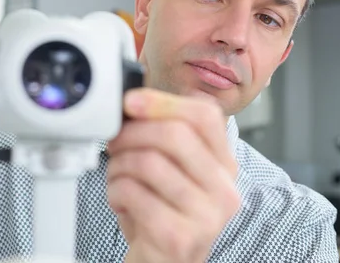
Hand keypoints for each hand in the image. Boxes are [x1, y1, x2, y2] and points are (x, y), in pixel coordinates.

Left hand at [106, 88, 240, 262]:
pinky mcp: (181, 237)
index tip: (131, 103)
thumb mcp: (170, 171)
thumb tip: (134, 104)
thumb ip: (162, 138)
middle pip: (175, 135)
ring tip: (117, 177)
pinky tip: (120, 200)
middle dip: (131, 133)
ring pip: (149, 162)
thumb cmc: (162, 214)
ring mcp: (207, 216)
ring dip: (119, 166)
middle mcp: (224, 189)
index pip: (205, 116)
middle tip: (114, 143)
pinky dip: (115, 191)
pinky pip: (134, 193)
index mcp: (224, 166)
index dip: (163, 102)